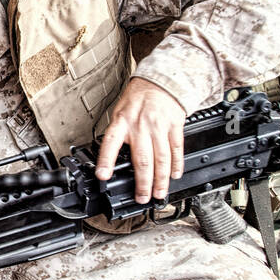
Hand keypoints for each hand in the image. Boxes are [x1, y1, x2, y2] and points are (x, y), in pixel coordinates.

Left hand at [94, 78, 185, 202]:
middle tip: (142, 198)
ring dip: (160, 180)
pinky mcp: (175, 126)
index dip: (106, 161)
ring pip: (161, 159)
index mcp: (122, 122)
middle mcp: (141, 125)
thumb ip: (118, 134)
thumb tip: (112, 160)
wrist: (161, 80)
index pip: (111, 143)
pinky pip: (176, 149)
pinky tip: (174, 175)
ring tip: (158, 193)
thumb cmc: (137, 98)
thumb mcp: (120, 112)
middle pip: (142, 160)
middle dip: (142, 183)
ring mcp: (159, 126)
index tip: (103, 176)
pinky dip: (176, 165)